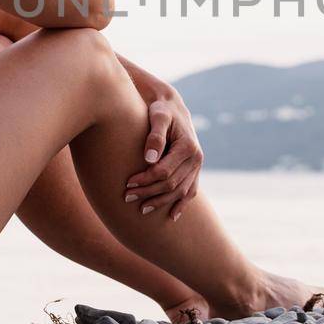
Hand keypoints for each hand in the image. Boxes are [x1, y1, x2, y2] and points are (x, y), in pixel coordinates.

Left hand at [124, 94, 203, 219]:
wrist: (171, 106)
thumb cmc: (161, 110)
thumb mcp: (157, 117)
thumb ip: (155, 136)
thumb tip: (149, 159)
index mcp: (188, 147)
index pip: (164, 172)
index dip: (145, 180)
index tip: (127, 183)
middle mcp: (196, 158)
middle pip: (171, 184)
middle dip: (149, 193)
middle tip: (127, 197)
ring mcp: (197, 166)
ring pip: (180, 191)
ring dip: (161, 202)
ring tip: (141, 209)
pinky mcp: (194, 170)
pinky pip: (191, 191)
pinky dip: (181, 204)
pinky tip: (171, 216)